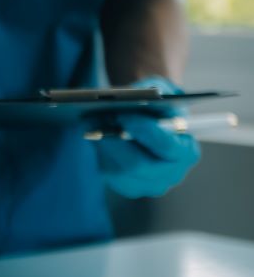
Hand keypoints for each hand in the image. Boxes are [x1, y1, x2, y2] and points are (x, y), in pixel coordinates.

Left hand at [94, 77, 200, 198]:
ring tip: (90, 120)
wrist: (152, 121)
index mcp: (187, 153)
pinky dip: (99, 148)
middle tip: (99, 119)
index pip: (168, 148)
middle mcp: (170, 175)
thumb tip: (136, 95)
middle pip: (138, 164)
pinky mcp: (125, 186)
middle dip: (116, 140)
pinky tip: (92, 131)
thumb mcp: (163, 91)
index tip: (125, 116)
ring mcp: (147, 185)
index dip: (146, 132)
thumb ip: (156, 91)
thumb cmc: (159, 105)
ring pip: (117, 168)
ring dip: (103, 143)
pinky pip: (107, 169)